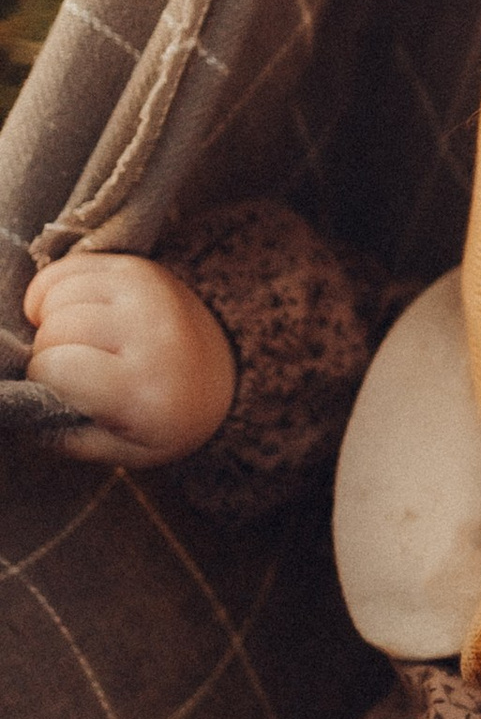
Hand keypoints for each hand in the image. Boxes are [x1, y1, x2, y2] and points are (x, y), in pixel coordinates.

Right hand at [23, 252, 235, 468]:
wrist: (222, 380)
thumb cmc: (161, 422)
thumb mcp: (120, 451)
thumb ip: (64, 435)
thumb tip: (20, 401)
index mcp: (146, 388)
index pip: (58, 367)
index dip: (43, 379)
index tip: (59, 389)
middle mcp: (152, 334)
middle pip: (58, 327)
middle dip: (48, 350)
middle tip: (68, 367)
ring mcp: (149, 294)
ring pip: (60, 293)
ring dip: (50, 318)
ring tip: (71, 341)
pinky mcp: (142, 270)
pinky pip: (71, 267)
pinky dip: (55, 289)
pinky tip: (67, 312)